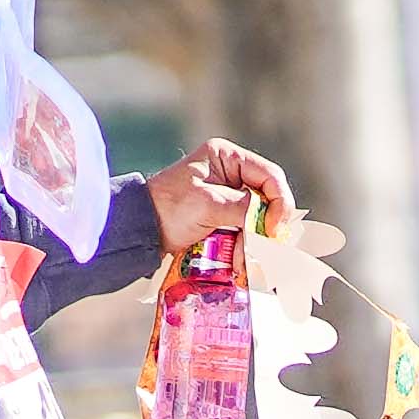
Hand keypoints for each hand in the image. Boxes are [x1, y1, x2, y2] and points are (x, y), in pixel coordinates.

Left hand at [143, 137, 296, 252]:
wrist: (139, 230)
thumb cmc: (167, 208)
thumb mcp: (208, 205)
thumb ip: (244, 208)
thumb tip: (271, 223)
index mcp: (227, 157)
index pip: (270, 176)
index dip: (279, 202)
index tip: (273, 229)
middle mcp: (230, 172)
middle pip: (267, 199)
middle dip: (265, 226)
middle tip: (264, 248)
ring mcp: (226, 195)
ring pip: (257, 219)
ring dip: (253, 242)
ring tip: (243, 261)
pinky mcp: (221, 216)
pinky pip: (244, 230)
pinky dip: (244, 246)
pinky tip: (238, 260)